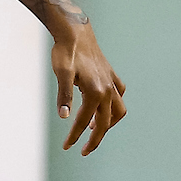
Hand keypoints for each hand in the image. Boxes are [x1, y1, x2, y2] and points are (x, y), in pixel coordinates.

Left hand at [51, 18, 126, 154]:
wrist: (74, 31)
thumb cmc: (65, 51)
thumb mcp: (61, 73)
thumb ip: (64, 95)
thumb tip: (64, 116)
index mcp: (95, 92)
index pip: (84, 121)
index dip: (74, 136)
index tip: (67, 147)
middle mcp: (108, 90)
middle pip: (104, 123)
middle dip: (94, 139)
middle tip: (83, 149)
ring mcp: (112, 83)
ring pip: (118, 112)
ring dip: (107, 124)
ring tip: (93, 129)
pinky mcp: (112, 75)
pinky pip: (119, 95)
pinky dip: (114, 106)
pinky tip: (104, 107)